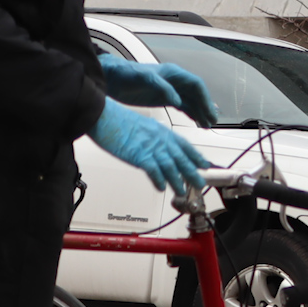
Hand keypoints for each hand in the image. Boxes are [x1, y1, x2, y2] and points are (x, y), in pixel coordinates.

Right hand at [90, 100, 210, 191]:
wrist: (103, 115)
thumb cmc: (117, 119)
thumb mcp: (142, 125)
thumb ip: (152, 137)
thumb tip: (155, 147)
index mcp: (162, 131)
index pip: (184, 145)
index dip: (195, 156)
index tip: (204, 165)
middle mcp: (160, 139)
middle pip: (181, 158)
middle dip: (192, 172)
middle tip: (200, 183)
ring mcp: (151, 147)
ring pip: (170, 167)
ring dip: (177, 181)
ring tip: (181, 191)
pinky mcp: (139, 155)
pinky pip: (153, 170)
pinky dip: (158, 180)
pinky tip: (161, 188)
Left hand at [99, 54, 217, 125]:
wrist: (110, 78)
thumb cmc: (125, 74)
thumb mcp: (143, 78)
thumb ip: (161, 87)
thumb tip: (178, 101)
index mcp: (173, 73)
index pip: (196, 85)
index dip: (205, 98)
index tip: (210, 111)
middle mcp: (175, 81)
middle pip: (197, 94)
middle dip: (206, 107)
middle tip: (213, 121)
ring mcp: (170, 90)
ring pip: (191, 102)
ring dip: (200, 112)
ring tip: (207, 125)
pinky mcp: (164, 98)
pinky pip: (183, 106)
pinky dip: (191, 114)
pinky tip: (197, 122)